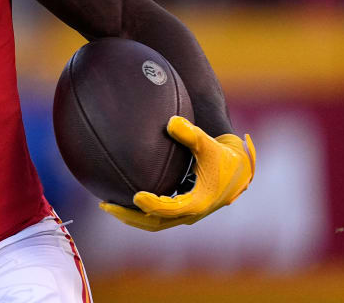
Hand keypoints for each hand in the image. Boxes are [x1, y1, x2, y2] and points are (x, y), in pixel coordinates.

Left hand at [100, 115, 255, 230]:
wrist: (238, 167)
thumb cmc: (223, 155)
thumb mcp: (208, 144)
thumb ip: (191, 134)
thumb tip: (172, 122)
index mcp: (198, 202)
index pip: (170, 209)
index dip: (152, 204)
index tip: (134, 196)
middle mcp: (190, 212)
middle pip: (155, 222)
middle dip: (129, 216)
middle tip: (105, 205)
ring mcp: (185, 213)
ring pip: (154, 221)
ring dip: (131, 215)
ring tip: (105, 204)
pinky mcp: (180, 208)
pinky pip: (156, 214)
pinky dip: (139, 209)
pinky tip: (119, 194)